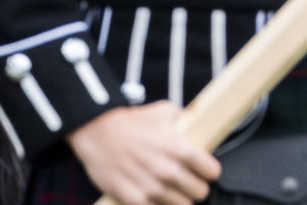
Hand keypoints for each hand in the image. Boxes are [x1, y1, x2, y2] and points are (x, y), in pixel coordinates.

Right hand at [67, 104, 220, 204]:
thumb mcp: (159, 111)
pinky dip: (158, 204)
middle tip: (183, 180)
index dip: (207, 170)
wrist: (94, 132)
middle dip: (193, 186)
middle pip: (201, 193)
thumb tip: (197, 124)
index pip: (212, 172)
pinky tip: (151, 194)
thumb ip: (183, 119)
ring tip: (166, 187)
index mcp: (178, 148)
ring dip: (176, 198)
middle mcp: (168, 170)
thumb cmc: (128, 122)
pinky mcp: (136, 201)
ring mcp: (152, 188)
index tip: (202, 170)